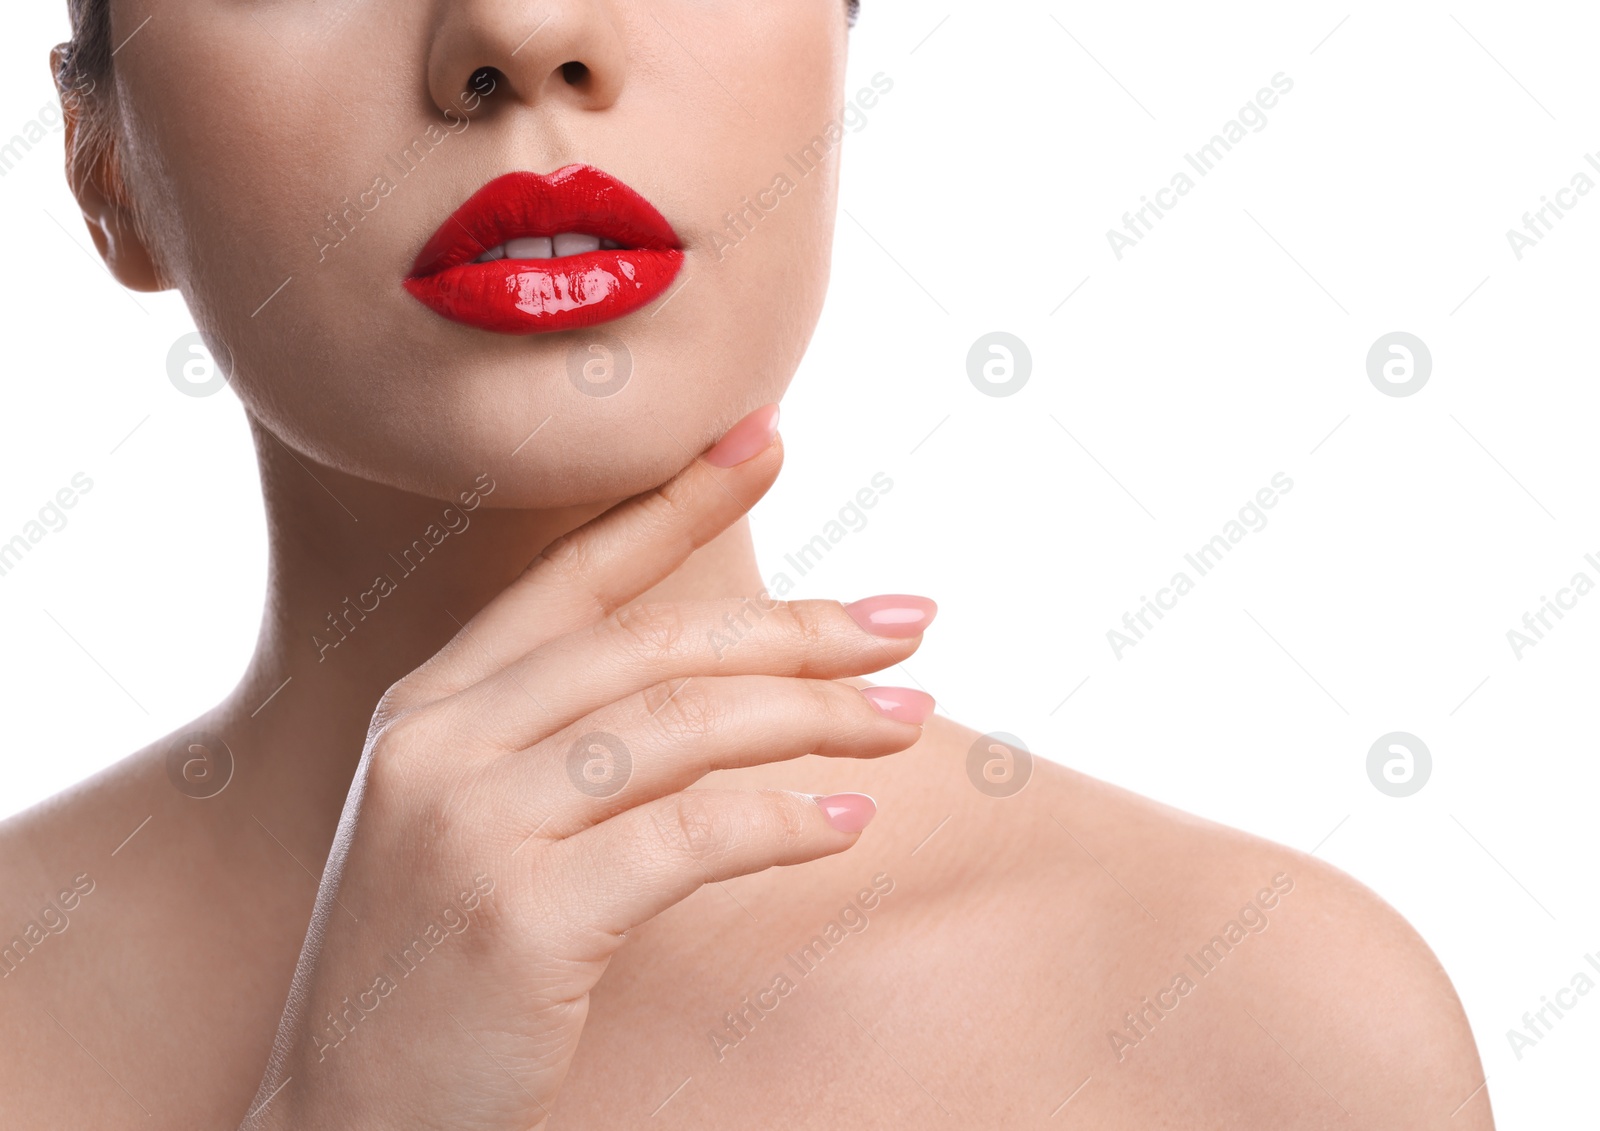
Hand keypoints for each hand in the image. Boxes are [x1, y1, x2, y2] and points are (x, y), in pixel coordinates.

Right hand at [239, 405, 935, 1129]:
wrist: (348, 1117)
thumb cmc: (434, 967)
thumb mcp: (468, 823)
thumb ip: (556, 740)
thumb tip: (721, 685)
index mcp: (431, 703)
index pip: (576, 574)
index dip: (677, 499)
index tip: (769, 438)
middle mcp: (441, 741)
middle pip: (655, 645)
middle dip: (798, 627)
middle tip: (906, 624)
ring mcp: (473, 825)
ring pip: (683, 728)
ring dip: (816, 719)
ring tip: (910, 722)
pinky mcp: (521, 916)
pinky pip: (691, 837)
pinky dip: (784, 821)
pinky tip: (845, 821)